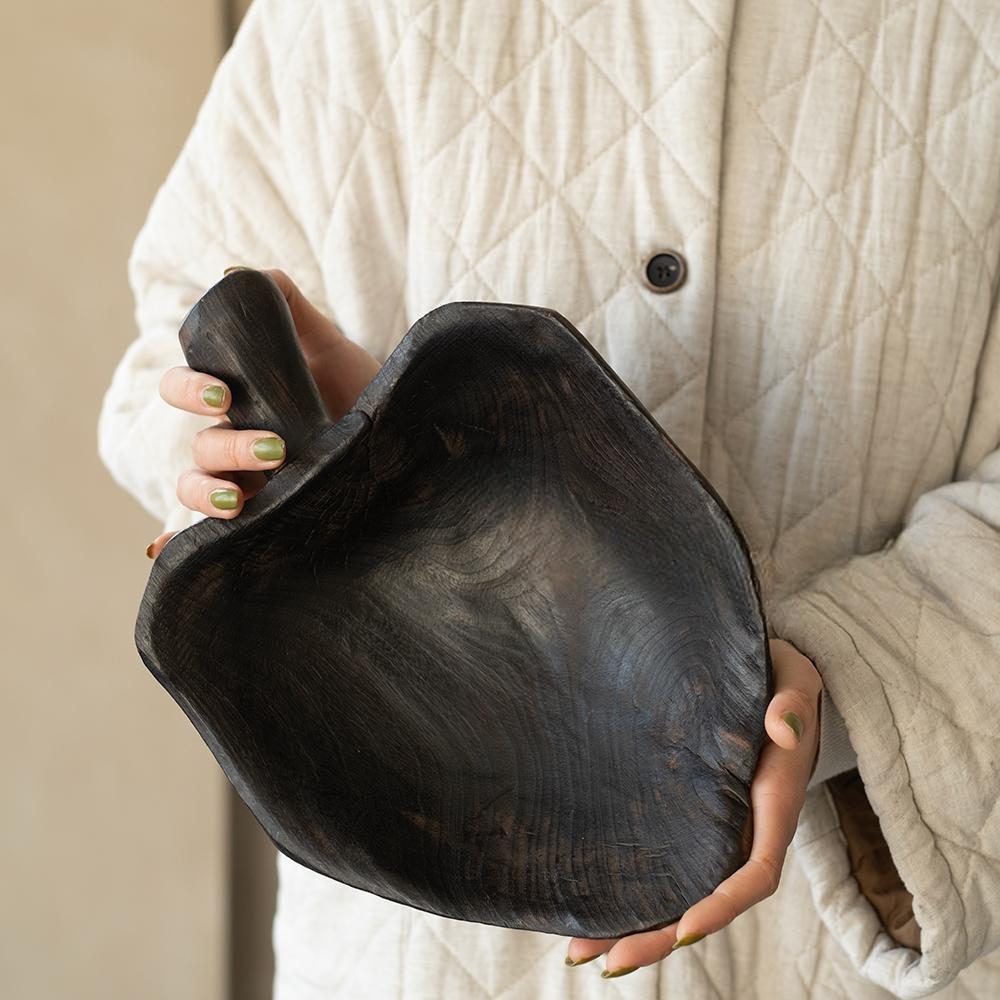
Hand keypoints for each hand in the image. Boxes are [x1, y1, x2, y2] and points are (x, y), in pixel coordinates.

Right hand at [147, 268, 380, 557]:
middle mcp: (236, 439)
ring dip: (207, 494)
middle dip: (223, 447)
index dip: (191, 389)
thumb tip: (234, 273)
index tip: (224, 395)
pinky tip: (160, 551)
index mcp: (241, 397)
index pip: (188, 387)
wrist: (404, 438)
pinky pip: (213, 533)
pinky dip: (178, 540)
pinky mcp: (266, 514)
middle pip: (199, 445)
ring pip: (198, 487)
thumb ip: (292, 307)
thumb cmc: (361, 388)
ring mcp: (249, 479)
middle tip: (272, 446)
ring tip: (240, 501)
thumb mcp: (331, 347)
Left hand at [564, 637, 821, 977]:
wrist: (767, 677)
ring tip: (581, 952)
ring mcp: (719, 830)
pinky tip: (590, 909)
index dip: (722, 906)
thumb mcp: (792, 674)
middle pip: (709, 901)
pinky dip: (633, 892)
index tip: (685, 930)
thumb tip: (781, 727)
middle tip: (610, 961)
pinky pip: (667, 864)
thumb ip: (791, 699)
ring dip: (637, 926)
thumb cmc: (780, 675)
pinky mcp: (694, 819)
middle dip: (663, 935)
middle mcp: (747, 830)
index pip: (756, 872)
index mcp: (774, 804)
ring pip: (682, 892)